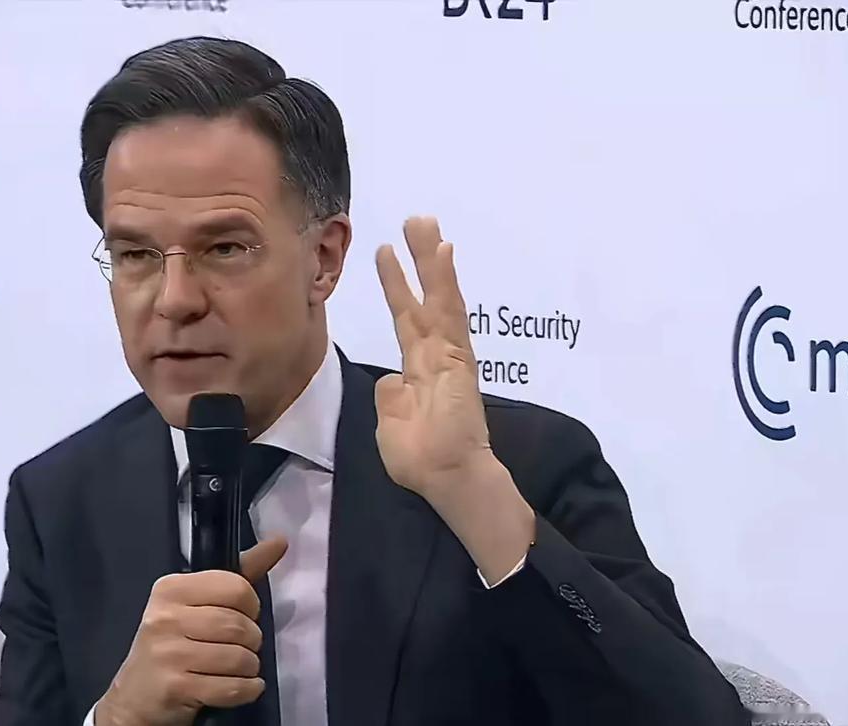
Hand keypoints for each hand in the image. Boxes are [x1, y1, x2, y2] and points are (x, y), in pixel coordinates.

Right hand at [95, 539, 287, 725]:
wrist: (135, 696)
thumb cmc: (173, 643)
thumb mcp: (199, 602)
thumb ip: (241, 573)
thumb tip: (279, 541)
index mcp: (171, 589)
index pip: (236, 588)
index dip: (250, 606)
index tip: (242, 616)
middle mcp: (165, 617)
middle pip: (238, 625)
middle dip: (252, 640)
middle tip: (242, 646)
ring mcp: (167, 653)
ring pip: (238, 657)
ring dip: (249, 667)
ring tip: (238, 667)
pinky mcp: (174, 687)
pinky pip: (231, 687)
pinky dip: (247, 689)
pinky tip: (243, 685)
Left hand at [375, 217, 534, 583]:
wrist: (446, 479)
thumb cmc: (421, 461)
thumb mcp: (389, 426)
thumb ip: (390, 400)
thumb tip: (392, 382)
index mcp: (418, 371)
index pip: (407, 320)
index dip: (399, 288)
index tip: (388, 256)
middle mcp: (435, 356)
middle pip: (424, 299)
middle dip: (418, 261)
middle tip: (414, 221)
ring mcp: (449, 353)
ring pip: (439, 296)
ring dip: (431, 258)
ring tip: (424, 222)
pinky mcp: (458, 355)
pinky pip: (449, 311)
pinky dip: (445, 280)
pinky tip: (442, 250)